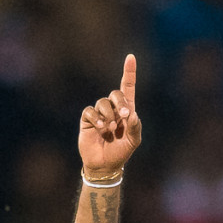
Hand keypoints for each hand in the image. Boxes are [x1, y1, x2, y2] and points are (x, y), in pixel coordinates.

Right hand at [79, 54, 141, 176]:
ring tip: (110, 129)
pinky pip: (90, 111)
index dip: (129, 72)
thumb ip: (135, 127)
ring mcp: (99, 113)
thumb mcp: (133, 142)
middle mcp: (113, 108)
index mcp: (127, 111)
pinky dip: (96, 119)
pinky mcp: (87, 119)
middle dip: (121, 103)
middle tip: (124, 117)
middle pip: (116, 94)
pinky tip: (100, 128)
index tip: (130, 57)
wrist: (105, 164)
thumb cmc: (121, 152)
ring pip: (103, 103)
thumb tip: (132, 113)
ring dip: (108, 115)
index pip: (127, 88)